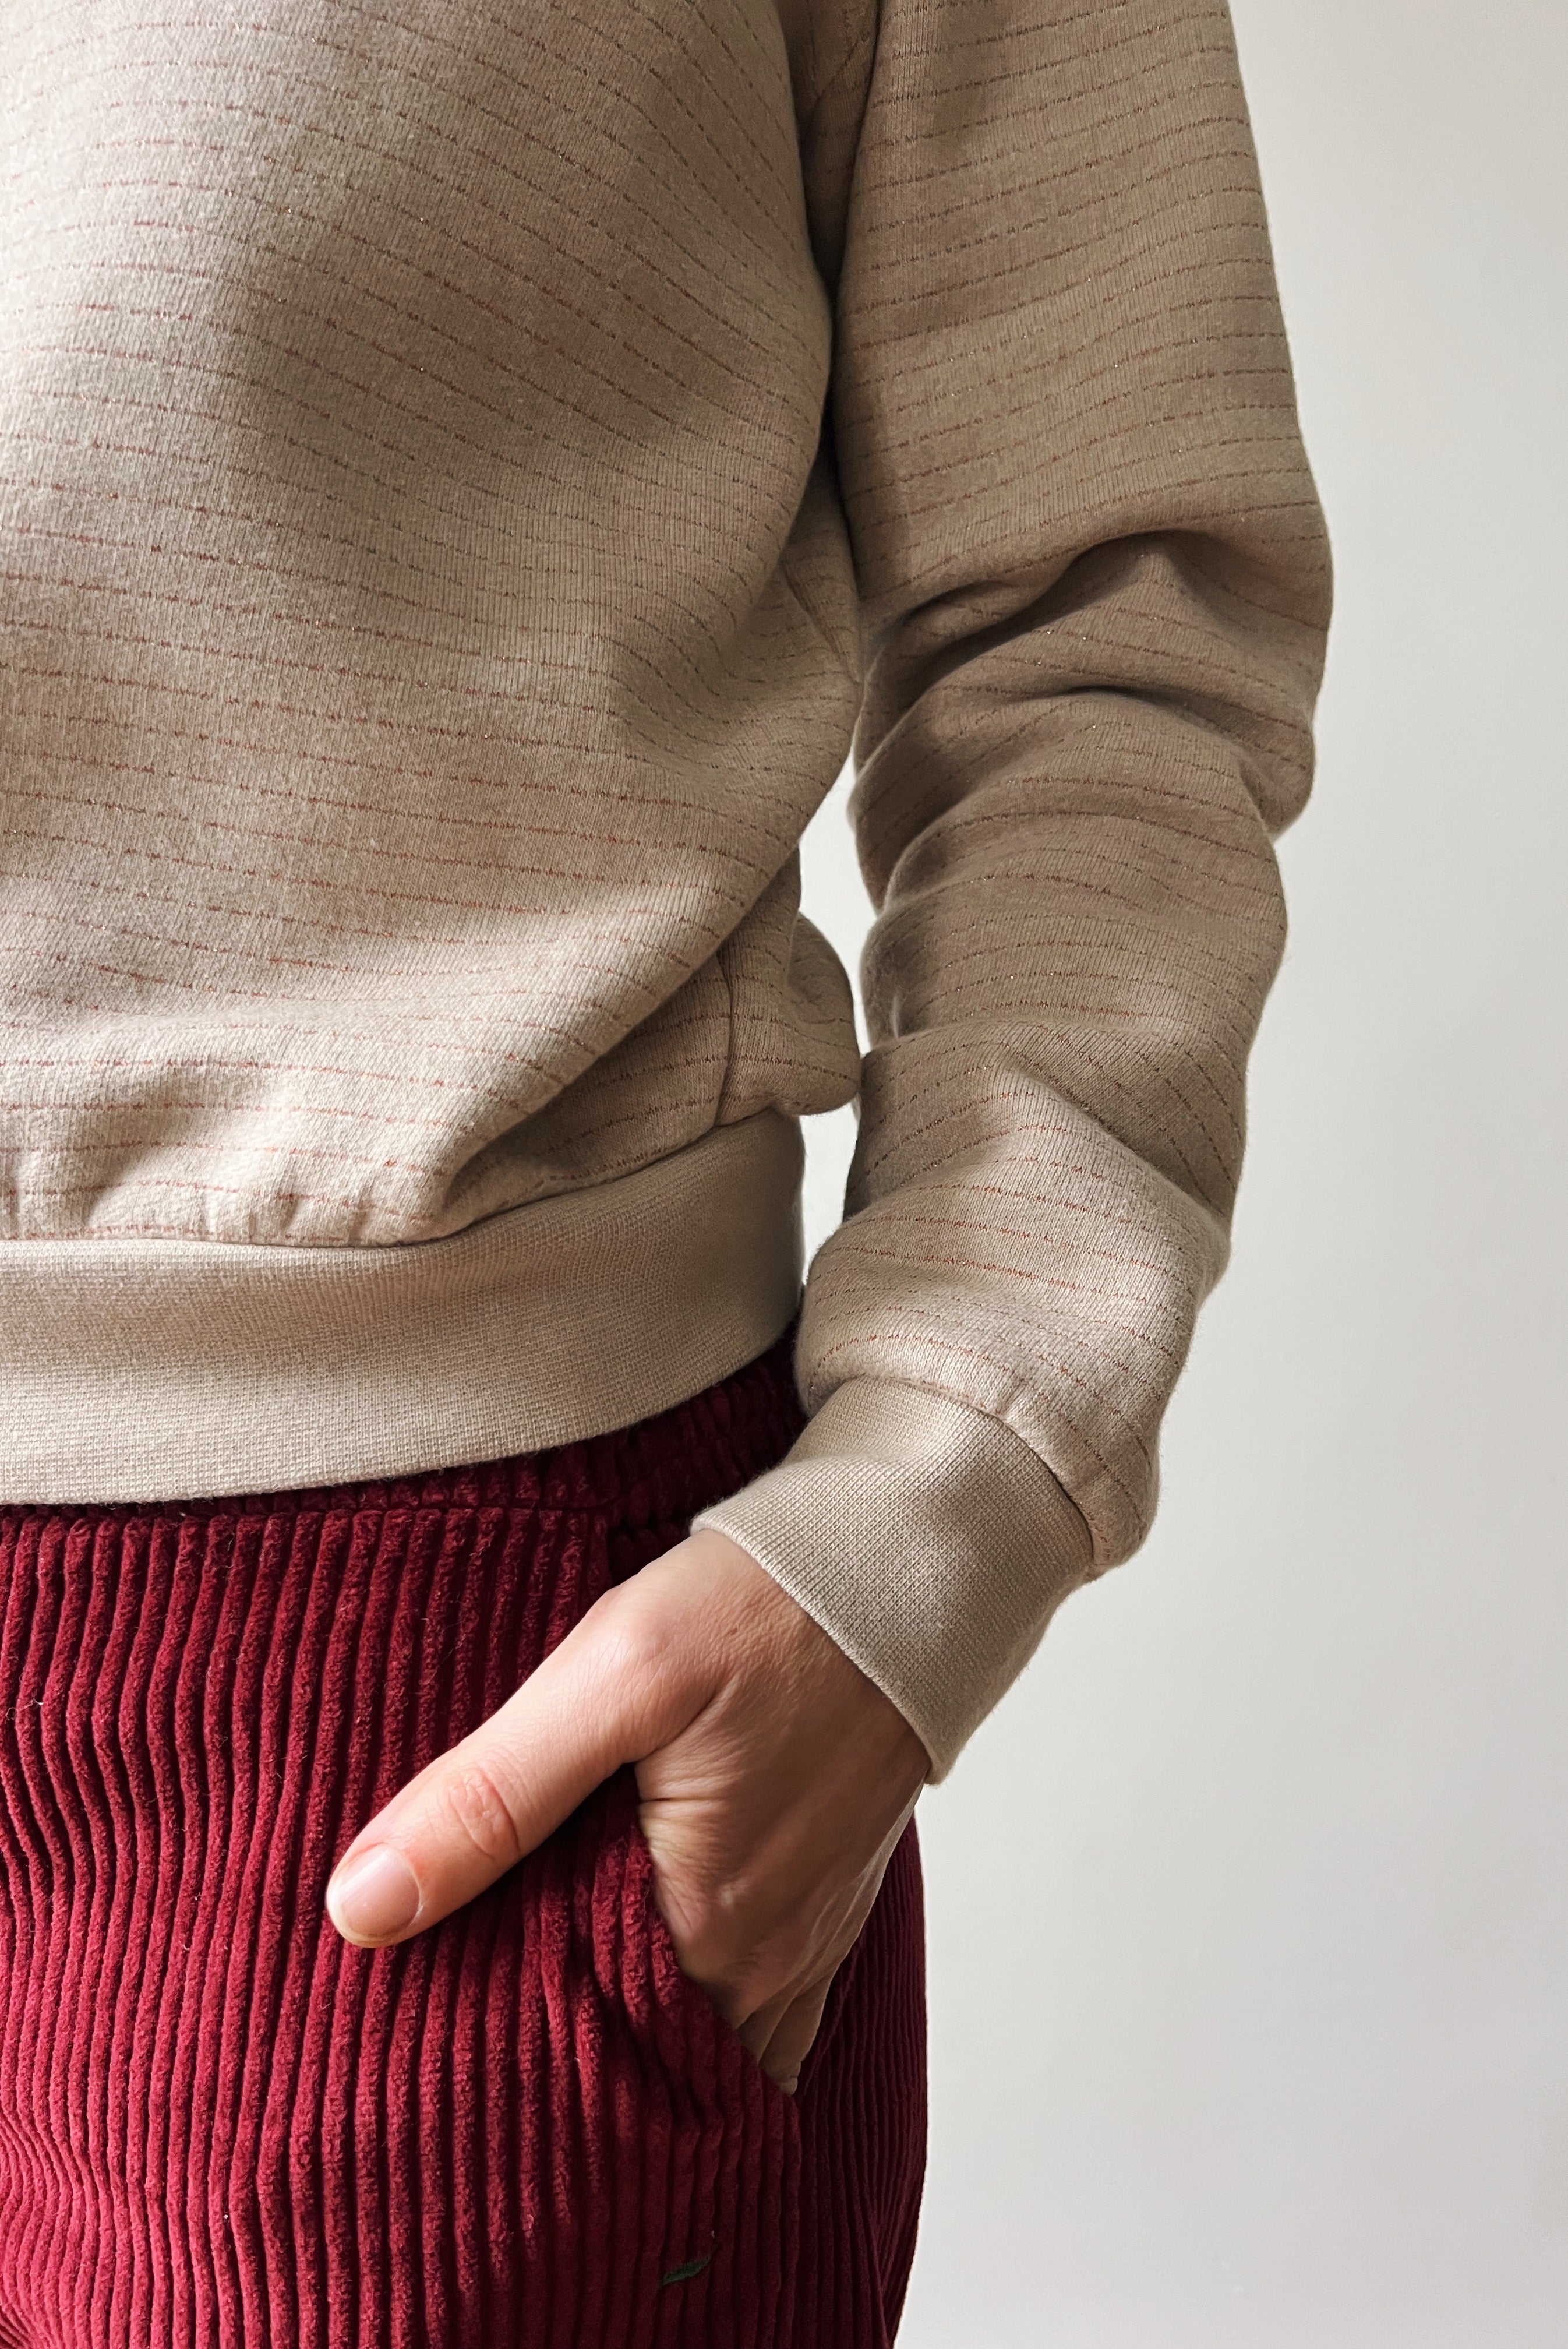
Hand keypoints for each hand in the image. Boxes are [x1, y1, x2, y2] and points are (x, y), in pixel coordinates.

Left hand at [324, 1528, 930, 2090]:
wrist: (904, 1563)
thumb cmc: (762, 1606)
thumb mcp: (610, 1674)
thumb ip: (491, 1794)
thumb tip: (363, 1909)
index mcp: (701, 1922)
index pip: (565, 2050)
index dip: (483, 2043)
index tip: (411, 2023)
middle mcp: (764, 1961)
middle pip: (633, 2054)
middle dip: (552, 2051)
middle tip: (453, 2017)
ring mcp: (806, 1942)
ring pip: (696, 2040)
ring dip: (624, 2030)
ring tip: (536, 1994)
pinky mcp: (831, 1907)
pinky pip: (760, 2012)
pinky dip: (696, 2011)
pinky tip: (641, 1968)